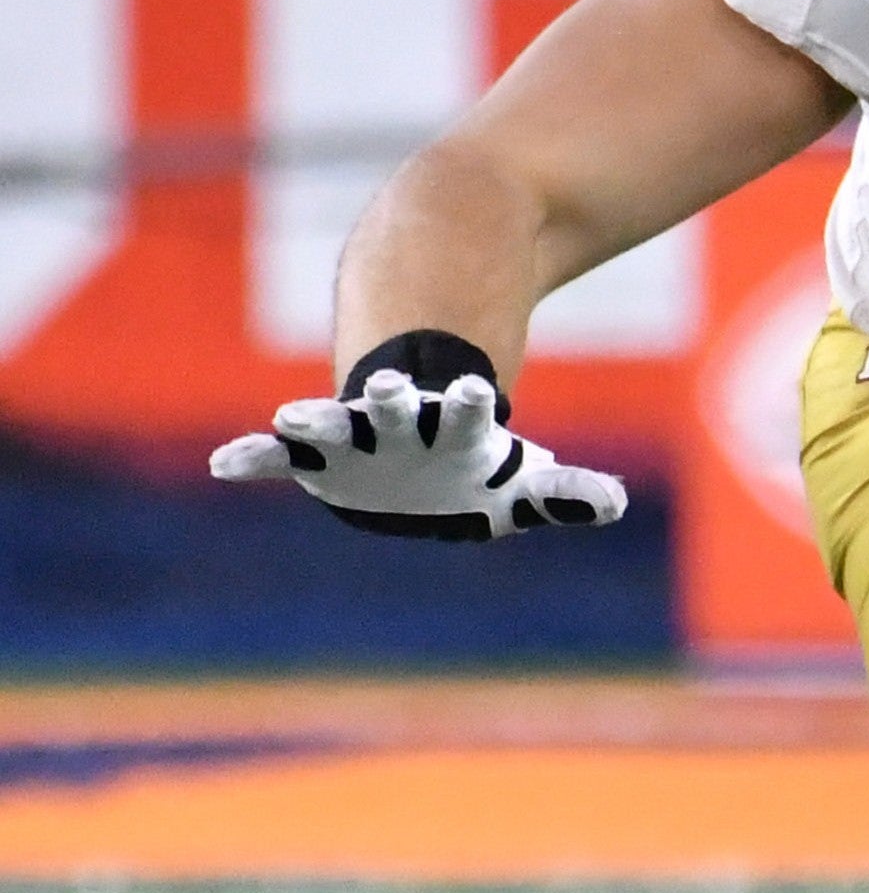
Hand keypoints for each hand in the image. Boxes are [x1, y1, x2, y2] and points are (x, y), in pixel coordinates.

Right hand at [210, 364, 626, 541]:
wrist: (416, 444)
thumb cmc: (475, 465)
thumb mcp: (522, 485)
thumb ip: (564, 495)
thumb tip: (617, 505)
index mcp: (459, 427)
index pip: (472, 411)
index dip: (475, 402)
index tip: (481, 390)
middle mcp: (404, 423)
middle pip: (397, 407)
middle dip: (392, 400)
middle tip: (388, 387)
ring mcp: (355, 435)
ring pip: (331, 422)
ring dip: (314, 420)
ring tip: (291, 418)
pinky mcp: (315, 458)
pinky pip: (277, 457)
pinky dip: (253, 457)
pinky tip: (227, 463)